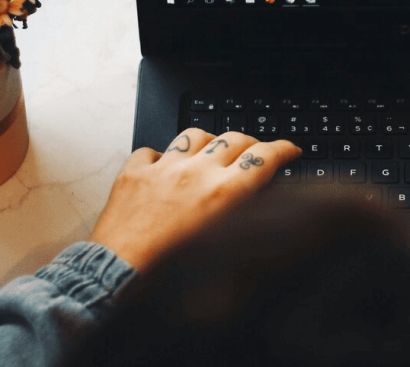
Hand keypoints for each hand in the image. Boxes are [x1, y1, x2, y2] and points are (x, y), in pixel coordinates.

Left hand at [89, 129, 300, 271]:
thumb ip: (244, 218)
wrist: (120, 273)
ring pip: (195, 135)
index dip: (283, 149)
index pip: (264, 157)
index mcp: (224, 193)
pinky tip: (163, 167)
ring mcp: (164, 169)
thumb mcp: (224, 248)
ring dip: (208, 142)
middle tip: (254, 152)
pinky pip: (151, 150)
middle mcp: (196, 173)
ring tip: (209, 152)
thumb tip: (256, 201)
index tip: (289, 149)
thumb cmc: (170, 272)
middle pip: (235, 138)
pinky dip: (159, 156)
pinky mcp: (135, 172)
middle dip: (251, 142)